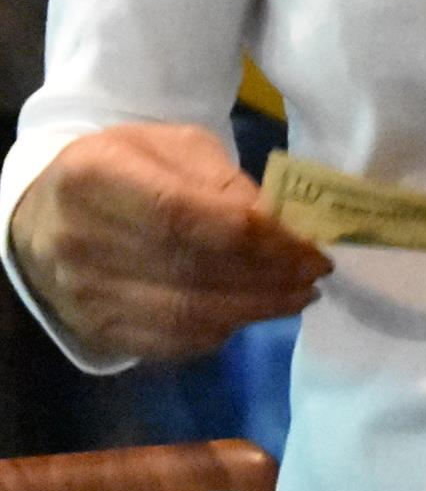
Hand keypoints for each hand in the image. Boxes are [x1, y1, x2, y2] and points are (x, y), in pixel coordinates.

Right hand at [9, 123, 331, 361]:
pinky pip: (171, 343)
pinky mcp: (96, 332)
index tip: (309, 244)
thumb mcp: (170, 146)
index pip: (186, 216)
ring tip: (297, 295)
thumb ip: (222, 179)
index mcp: (96, 176)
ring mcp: (85, 295)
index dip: (256, 237)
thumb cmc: (123, 167)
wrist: (46, 214)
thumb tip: (279, 224)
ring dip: (254, 310)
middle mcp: (81, 241)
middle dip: (267, 277)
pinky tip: (252, 311)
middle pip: (190, 272)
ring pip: (184, 317)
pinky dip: (222, 330)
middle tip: (314, 274)